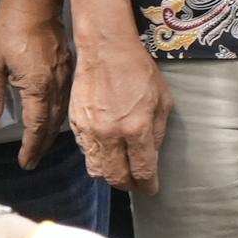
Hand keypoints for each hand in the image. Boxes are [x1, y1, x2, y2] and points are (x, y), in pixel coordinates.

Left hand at [0, 0, 71, 162]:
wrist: (35, 1)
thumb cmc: (11, 27)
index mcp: (38, 87)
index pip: (36, 127)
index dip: (31, 148)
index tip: (25, 162)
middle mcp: (56, 85)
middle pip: (52, 125)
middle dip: (42, 145)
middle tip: (33, 160)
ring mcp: (65, 76)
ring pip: (61, 113)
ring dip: (51, 132)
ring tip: (41, 144)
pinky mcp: (68, 66)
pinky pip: (65, 98)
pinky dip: (58, 114)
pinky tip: (51, 117)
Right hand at [68, 31, 167, 194]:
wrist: (105, 50)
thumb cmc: (137, 70)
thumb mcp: (162, 100)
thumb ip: (158, 132)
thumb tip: (151, 155)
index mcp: (136, 128)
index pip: (142, 171)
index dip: (148, 185)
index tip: (151, 188)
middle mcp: (111, 134)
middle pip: (116, 178)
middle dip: (128, 185)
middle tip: (136, 183)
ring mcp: (90, 131)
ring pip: (97, 170)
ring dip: (110, 175)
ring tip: (120, 171)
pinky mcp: (75, 124)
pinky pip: (85, 152)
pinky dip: (97, 157)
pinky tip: (106, 150)